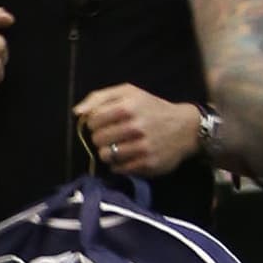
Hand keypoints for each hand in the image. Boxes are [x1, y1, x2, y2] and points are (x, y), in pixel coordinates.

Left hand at [74, 86, 201, 176]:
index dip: (94, 123)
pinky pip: (118, 169)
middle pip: (97, 139)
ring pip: (106, 156)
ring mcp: (142, 147)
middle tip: (112, 135)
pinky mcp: (148, 164)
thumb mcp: (128, 93)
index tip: (103, 123)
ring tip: (119, 146)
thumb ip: (99, 98)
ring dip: (109, 152)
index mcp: (128, 106)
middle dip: (101, 138)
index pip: (92, 121)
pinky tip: (128, 155)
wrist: (185, 128)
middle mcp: (136, 127)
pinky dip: (119, 164)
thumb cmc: (151, 108)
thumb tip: (77, 112)